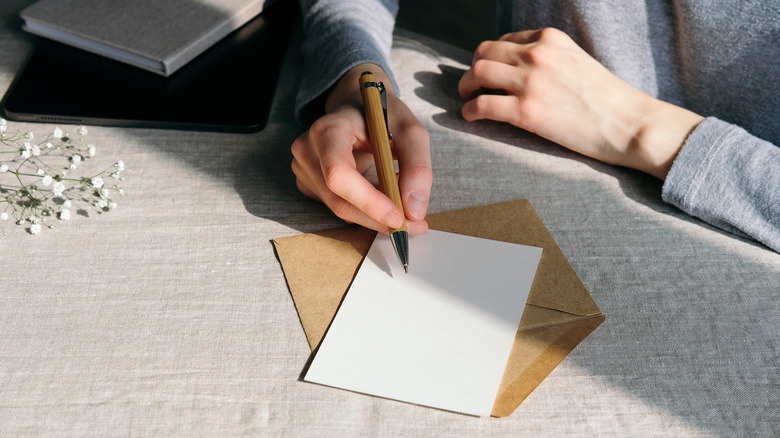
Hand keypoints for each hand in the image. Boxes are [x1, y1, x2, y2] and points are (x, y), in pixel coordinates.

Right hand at [292, 64, 431, 233]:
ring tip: (402, 201)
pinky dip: (364, 210)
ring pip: (341, 210)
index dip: (369, 201)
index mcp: (328, 129)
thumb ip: (417, 167)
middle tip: (415, 224)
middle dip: (379, 218)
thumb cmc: (382, 115)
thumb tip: (415, 211)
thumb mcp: (410, 131)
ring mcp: (303, 168)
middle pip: (340, 201)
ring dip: (375, 215)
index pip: (340, 174)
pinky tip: (380, 195)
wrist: (357, 106)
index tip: (400, 217)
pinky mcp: (308, 183)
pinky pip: (338, 207)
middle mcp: (307, 149)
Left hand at [458, 28, 703, 179]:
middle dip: (472, 70)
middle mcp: (537, 54)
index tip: (489, 73)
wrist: (628, 123)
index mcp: (550, 38)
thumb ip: (549, 59)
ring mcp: (530, 82)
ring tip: (467, 99)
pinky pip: (481, 105)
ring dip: (465, 87)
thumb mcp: (576, 61)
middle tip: (470, 86)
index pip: (504, 41)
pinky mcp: (526, 112)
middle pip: (484, 53)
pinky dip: (469, 111)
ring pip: (477, 74)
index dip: (491, 58)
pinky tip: (470, 118)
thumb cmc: (606, 100)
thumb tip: (522, 70)